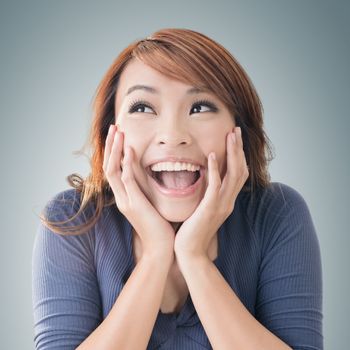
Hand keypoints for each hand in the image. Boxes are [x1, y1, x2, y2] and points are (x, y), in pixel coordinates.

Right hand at [103, 124, 174, 259]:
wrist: (161, 248)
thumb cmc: (159, 227)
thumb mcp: (150, 205)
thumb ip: (146, 191)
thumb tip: (151, 177)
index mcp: (125, 197)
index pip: (114, 170)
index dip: (114, 152)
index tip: (118, 136)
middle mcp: (121, 197)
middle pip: (109, 166)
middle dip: (110, 146)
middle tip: (113, 127)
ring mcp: (125, 201)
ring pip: (113, 171)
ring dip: (115, 150)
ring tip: (117, 132)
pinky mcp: (134, 204)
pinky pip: (127, 181)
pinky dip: (126, 164)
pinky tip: (129, 150)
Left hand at [174, 127, 248, 259]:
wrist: (190, 252)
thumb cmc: (193, 230)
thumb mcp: (203, 209)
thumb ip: (207, 195)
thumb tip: (204, 179)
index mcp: (226, 201)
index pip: (238, 174)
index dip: (238, 155)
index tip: (234, 138)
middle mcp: (228, 201)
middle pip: (240, 170)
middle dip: (239, 149)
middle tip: (236, 130)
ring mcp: (221, 205)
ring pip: (233, 175)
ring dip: (232, 154)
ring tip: (230, 136)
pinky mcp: (210, 209)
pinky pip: (215, 187)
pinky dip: (214, 170)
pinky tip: (211, 155)